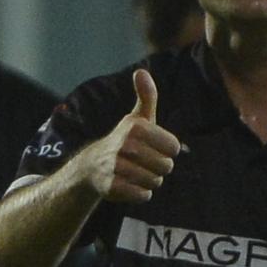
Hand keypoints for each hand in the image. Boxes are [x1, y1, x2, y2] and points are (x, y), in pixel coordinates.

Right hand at [78, 69, 180, 202]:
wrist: (92, 166)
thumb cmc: (125, 140)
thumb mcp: (137, 118)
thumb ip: (146, 96)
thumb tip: (141, 71)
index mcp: (136, 128)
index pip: (174, 147)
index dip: (167, 150)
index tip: (154, 147)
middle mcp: (125, 146)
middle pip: (166, 166)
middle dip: (159, 167)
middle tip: (144, 162)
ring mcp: (117, 167)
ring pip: (156, 181)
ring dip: (150, 181)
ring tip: (136, 173)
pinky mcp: (112, 186)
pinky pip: (143, 195)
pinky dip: (141, 193)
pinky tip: (130, 185)